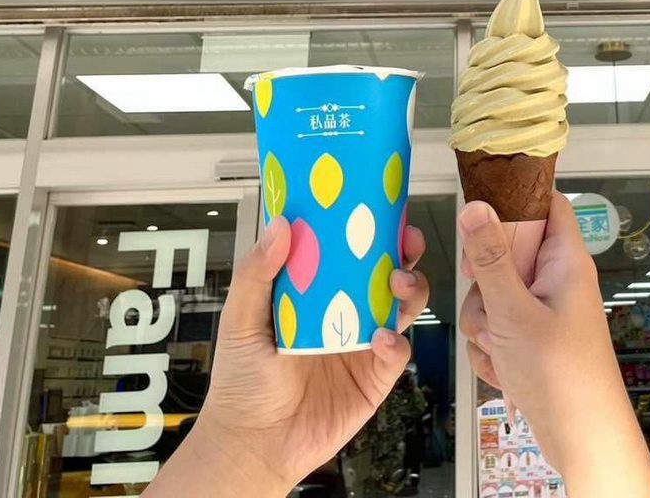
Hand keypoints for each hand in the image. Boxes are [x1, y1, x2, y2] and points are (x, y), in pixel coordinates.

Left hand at [147, 217, 428, 497]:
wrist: (252, 444)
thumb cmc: (241, 382)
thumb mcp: (240, 321)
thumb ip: (257, 274)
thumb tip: (279, 226)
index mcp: (318, 292)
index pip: (350, 251)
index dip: (370, 228)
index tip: (382, 205)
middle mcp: (346, 312)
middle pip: (388, 272)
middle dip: (404, 252)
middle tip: (407, 240)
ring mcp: (364, 343)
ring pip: (402, 307)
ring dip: (410, 290)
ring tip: (399, 286)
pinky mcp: (375, 378)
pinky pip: (397, 353)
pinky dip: (396, 342)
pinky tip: (382, 339)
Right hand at [459, 193, 649, 496]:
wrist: (580, 437)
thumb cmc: (560, 374)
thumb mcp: (514, 312)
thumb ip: (491, 259)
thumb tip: (477, 205)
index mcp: (565, 260)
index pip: (546, 204)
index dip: (513, 200)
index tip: (480, 218)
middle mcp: (555, 280)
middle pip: (505, 253)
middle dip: (484, 285)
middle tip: (491, 309)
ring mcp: (543, 310)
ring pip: (492, 295)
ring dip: (484, 324)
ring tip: (501, 349)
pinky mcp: (531, 338)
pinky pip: (496, 327)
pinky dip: (491, 349)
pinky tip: (503, 370)